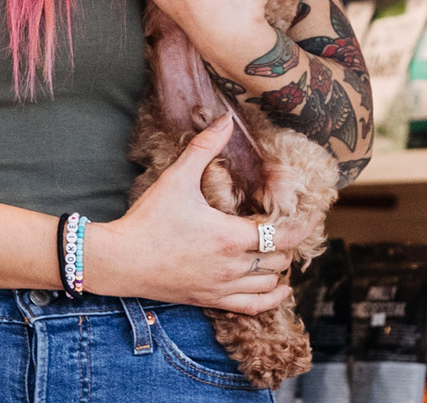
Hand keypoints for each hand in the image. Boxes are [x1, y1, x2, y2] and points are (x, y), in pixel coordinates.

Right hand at [87, 116, 292, 311]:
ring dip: (279, 268)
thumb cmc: (148, 219)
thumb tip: (225, 120)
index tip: (305, 216)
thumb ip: (205, 148)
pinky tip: (280, 291)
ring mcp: (222, 286)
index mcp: (230, 236)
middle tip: (284, 228)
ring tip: (279, 252)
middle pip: (279, 259)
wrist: (122, 260)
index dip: (299, 226)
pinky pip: (251, 307)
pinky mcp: (210, 300)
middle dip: (287, 244)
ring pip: (269, 283)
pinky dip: (271, 299)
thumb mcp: (177, 178)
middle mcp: (232, 265)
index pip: (281, 235)